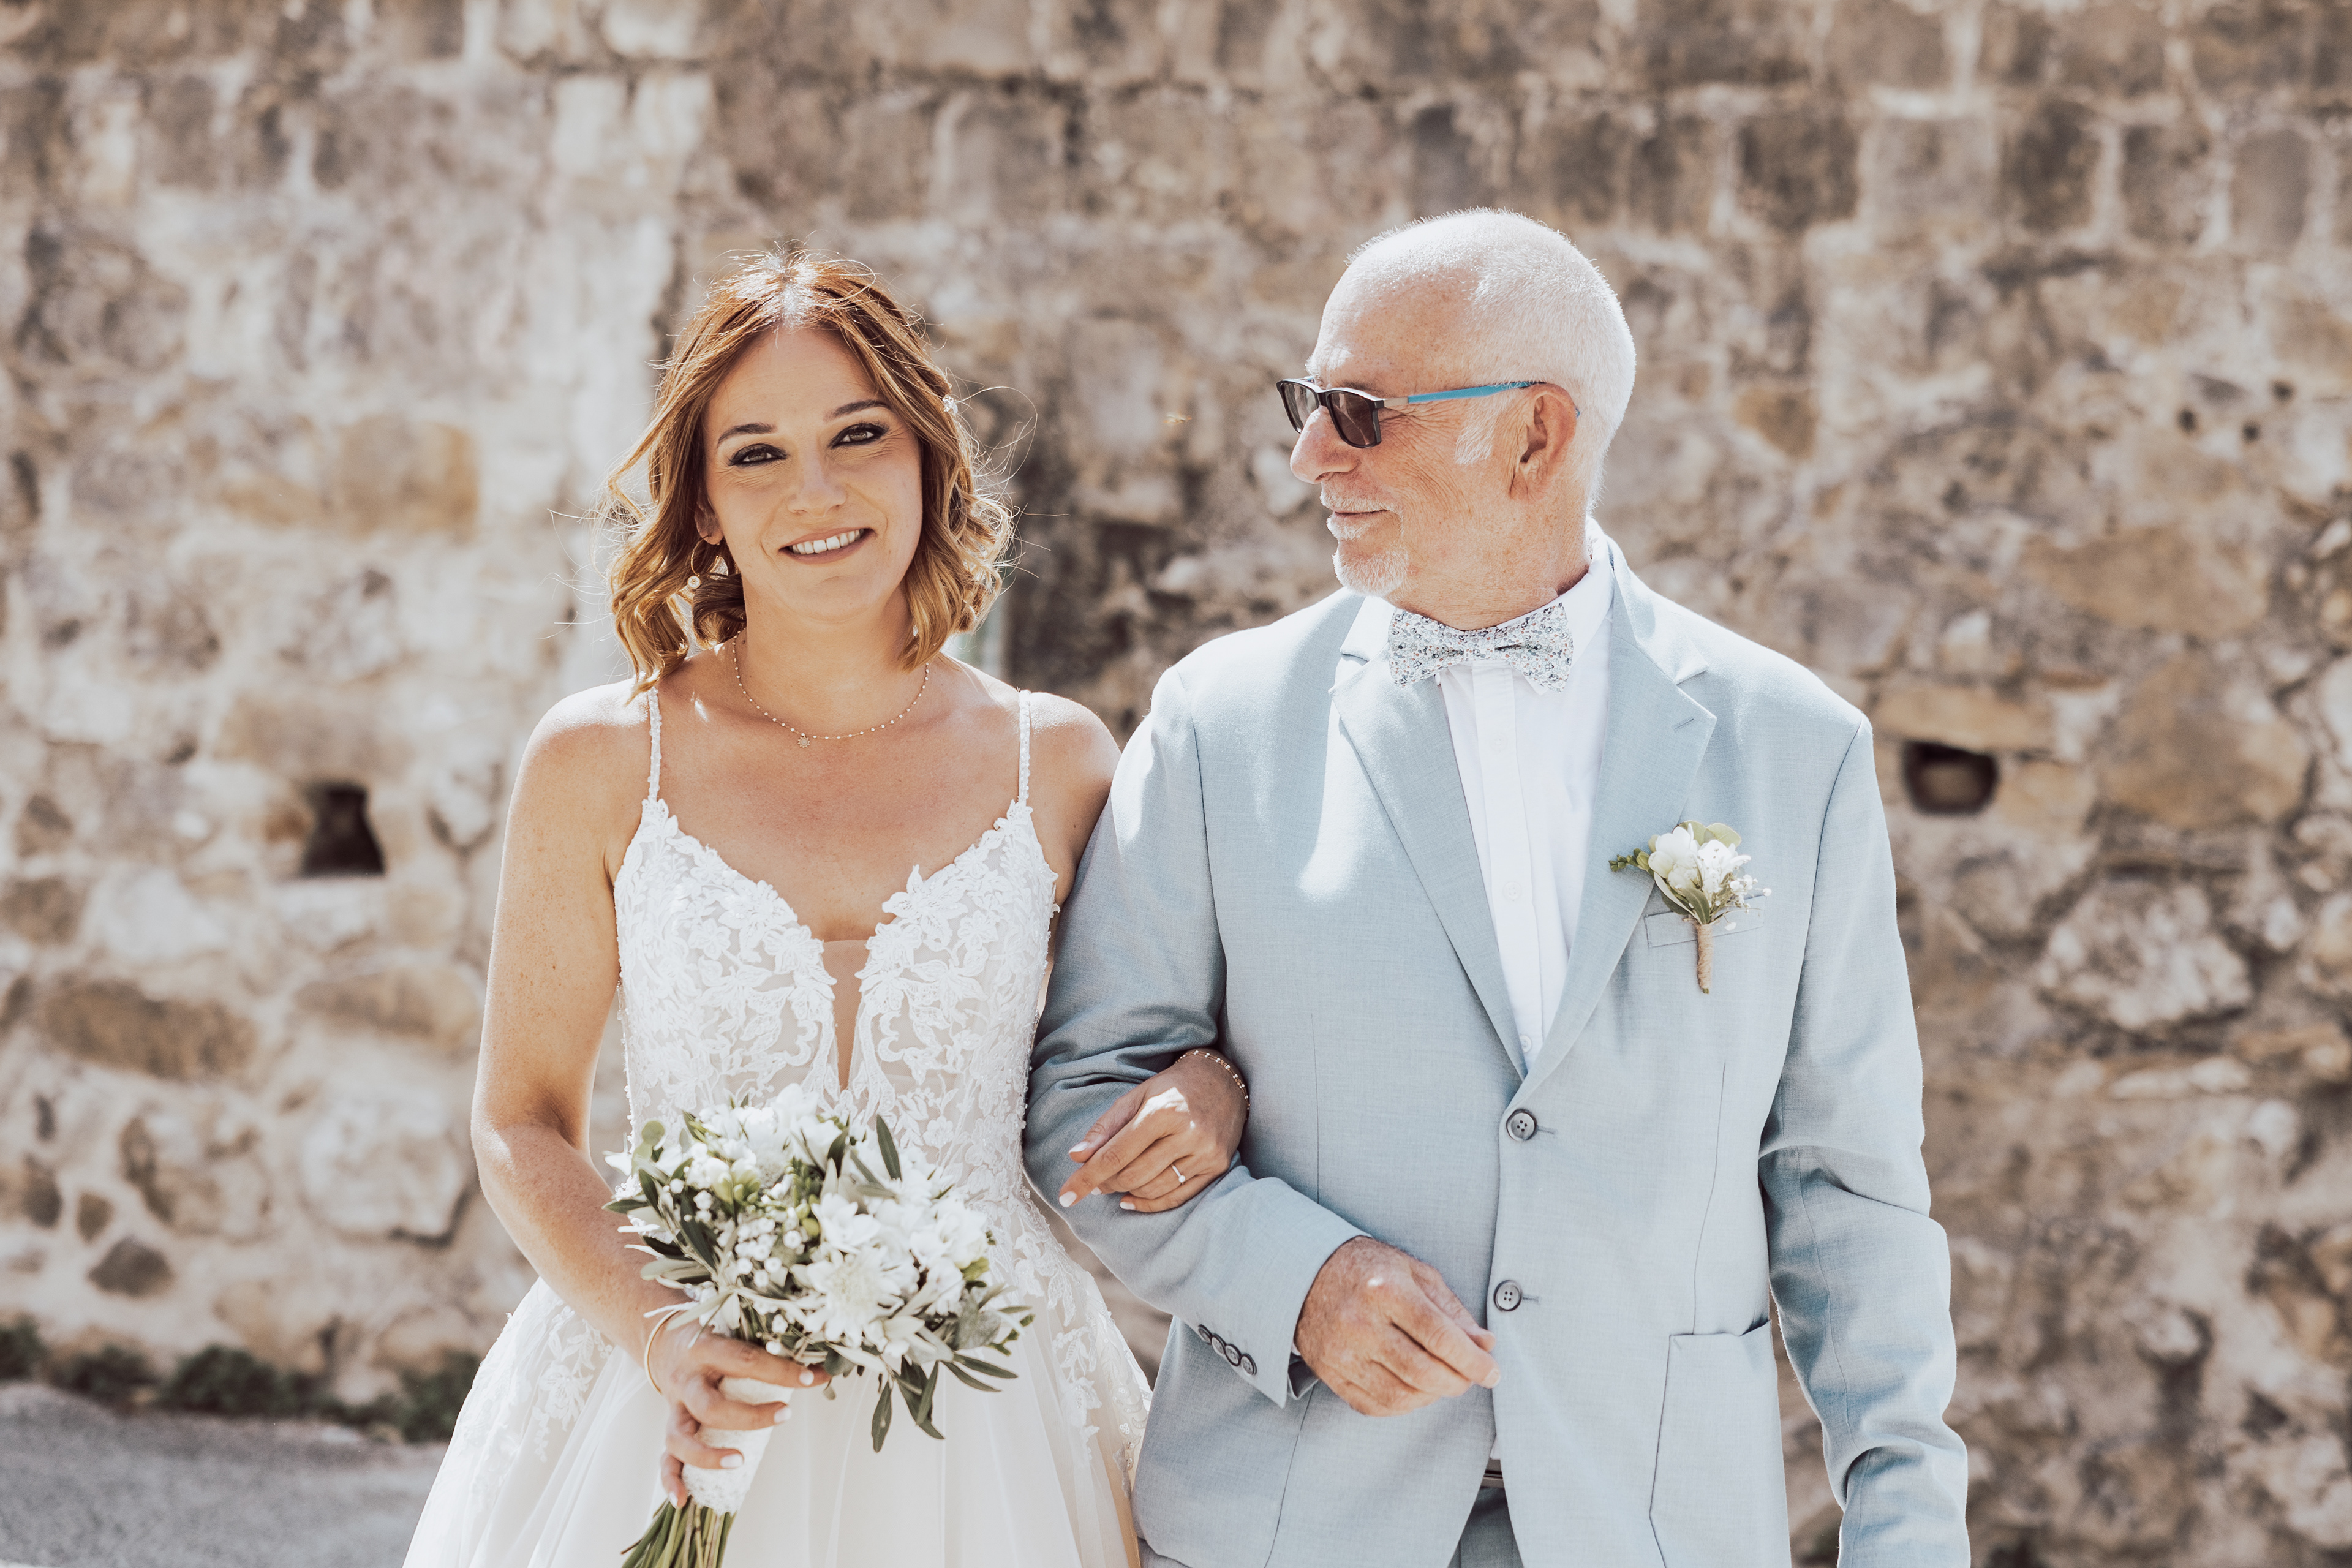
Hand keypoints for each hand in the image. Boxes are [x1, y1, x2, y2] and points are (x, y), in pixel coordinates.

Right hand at [648, 1313, 828, 1506]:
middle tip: (786, 1415)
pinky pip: (665, 1458)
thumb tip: (822, 1361)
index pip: (745, 1361)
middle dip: (751, 1417)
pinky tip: (683, 1499)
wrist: (666, 1342)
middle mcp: (686, 1380)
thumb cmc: (714, 1338)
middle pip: (711, 1407)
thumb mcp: (736, 1330)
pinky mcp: (669, 1427)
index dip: (780, 1372)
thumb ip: (768, 1345)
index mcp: (706, 1349)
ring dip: (708, 1456)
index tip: (812, 1378)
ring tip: (739, 1462)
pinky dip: (671, 1480)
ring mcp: (674, 1407)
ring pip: (680, 1438)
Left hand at [1058, 1050, 1246, 1213]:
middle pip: (1134, 1175)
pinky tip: (1131, 1200)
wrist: (1223, 1080)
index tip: (1066, 1196)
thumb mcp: (1136, 1096)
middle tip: (1094, 1182)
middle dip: (1106, 1183)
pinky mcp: (1218, 1166)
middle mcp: (1188, 1133)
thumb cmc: (1172, 1088)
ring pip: (1154, 1188)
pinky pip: (1178, 1196)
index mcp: (1162, 1111)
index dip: (1087, 1177)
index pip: (1116, 1154)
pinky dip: (1150, 1204)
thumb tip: (1076, 1157)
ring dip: (1126, 1192)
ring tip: (1114, 1185)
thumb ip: (1106, 1127)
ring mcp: (1206, 1152)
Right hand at [1294, 1237, 1499, 1416]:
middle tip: (1470, 1377)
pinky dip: (1404, 1405)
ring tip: (1443, 1380)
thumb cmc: (1364, 1269)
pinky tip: (1414, 1389)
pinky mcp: (1330, 1373)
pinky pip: (1375, 1405)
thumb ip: (1451, 1310)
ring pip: (1401, 1395)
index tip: (1490, 1370)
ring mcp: (1342, 1352)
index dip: (1472, 1360)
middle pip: (1423, 1372)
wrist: (1307, 1273)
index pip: (1440, 1337)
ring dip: (1433, 1395)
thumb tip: (1484, 1343)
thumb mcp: (1414, 1273)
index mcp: (1385, 1289)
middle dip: (1457, 1381)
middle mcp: (1360, 1323)